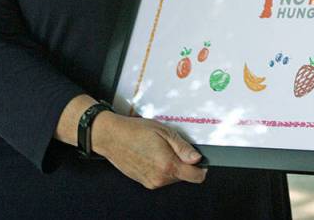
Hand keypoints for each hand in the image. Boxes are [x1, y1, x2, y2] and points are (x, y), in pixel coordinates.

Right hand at [92, 112, 206, 188]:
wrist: (112, 137)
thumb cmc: (135, 131)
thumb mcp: (165, 132)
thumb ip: (183, 147)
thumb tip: (197, 158)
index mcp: (167, 165)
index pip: (196, 176)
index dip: (201, 168)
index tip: (200, 160)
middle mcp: (159, 178)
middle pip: (184, 176)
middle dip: (183, 162)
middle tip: (172, 146)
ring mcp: (151, 181)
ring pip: (172, 176)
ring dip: (172, 165)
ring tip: (159, 149)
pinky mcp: (144, 181)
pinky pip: (161, 177)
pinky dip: (161, 167)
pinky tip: (152, 154)